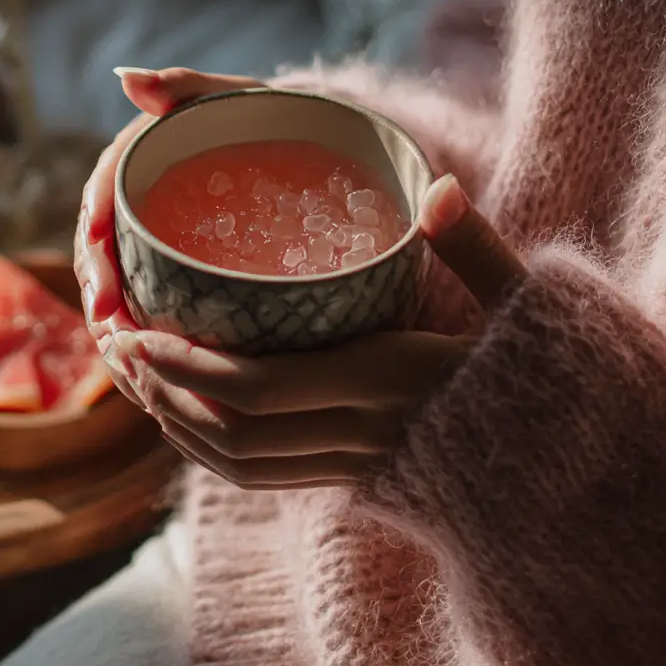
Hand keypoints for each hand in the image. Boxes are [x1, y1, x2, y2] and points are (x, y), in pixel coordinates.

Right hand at [74, 68, 262, 404]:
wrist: (310, 150)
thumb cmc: (270, 119)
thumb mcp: (235, 98)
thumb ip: (187, 86)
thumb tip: (127, 79)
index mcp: (141, 163)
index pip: (104, 197)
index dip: (94, 234)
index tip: (99, 267)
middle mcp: (142, 208)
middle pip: (103, 255)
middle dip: (100, 295)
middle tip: (112, 330)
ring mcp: (158, 245)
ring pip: (123, 290)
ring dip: (120, 329)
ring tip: (130, 364)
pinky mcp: (179, 277)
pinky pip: (154, 312)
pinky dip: (151, 344)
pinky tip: (162, 375)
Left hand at [111, 174, 527, 488]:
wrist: (549, 457)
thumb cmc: (530, 370)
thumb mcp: (517, 302)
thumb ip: (475, 247)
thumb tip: (441, 186)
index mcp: (385, 382)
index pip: (262, 387)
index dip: (190, 365)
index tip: (136, 331)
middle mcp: (359, 435)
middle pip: (234, 430)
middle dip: (163, 392)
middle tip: (116, 347)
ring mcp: (350, 465)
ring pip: (238, 464)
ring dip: (174, 425)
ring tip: (132, 380)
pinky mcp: (347, 478)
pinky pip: (260, 479)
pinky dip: (208, 451)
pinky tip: (180, 416)